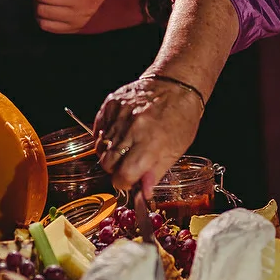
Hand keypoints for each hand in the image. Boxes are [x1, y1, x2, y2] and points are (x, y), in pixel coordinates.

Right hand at [94, 76, 204, 192]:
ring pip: (100, 148)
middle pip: (107, 164)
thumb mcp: (176, 150)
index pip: (122, 176)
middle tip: (129, 164)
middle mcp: (131, 129)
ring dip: (110, 153)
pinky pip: (98, 129)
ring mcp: (119, 115)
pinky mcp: (111, 104)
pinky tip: (119, 134)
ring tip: (126, 146)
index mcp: (150, 144)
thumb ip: (155, 173)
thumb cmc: (181, 117)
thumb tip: (142, 193)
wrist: (176, 85)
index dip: (125, 182)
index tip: (129, 180)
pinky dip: (105, 136)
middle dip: (116, 169)